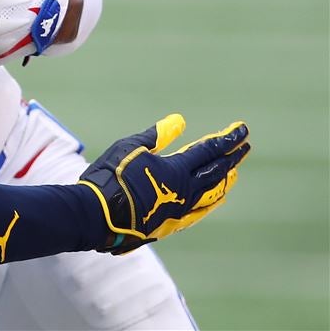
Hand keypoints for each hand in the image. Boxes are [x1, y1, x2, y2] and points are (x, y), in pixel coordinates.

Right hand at [79, 114, 249, 253]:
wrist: (99, 214)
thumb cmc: (112, 175)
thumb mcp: (130, 147)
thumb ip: (157, 135)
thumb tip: (179, 121)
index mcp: (176, 168)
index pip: (209, 150)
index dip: (227, 139)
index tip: (242, 129)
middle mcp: (185, 189)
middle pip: (217, 170)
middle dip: (232, 156)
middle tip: (245, 145)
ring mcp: (181, 208)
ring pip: (213, 192)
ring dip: (226, 179)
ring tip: (235, 171)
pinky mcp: (173, 222)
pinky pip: (201, 211)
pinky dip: (213, 202)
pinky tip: (218, 198)